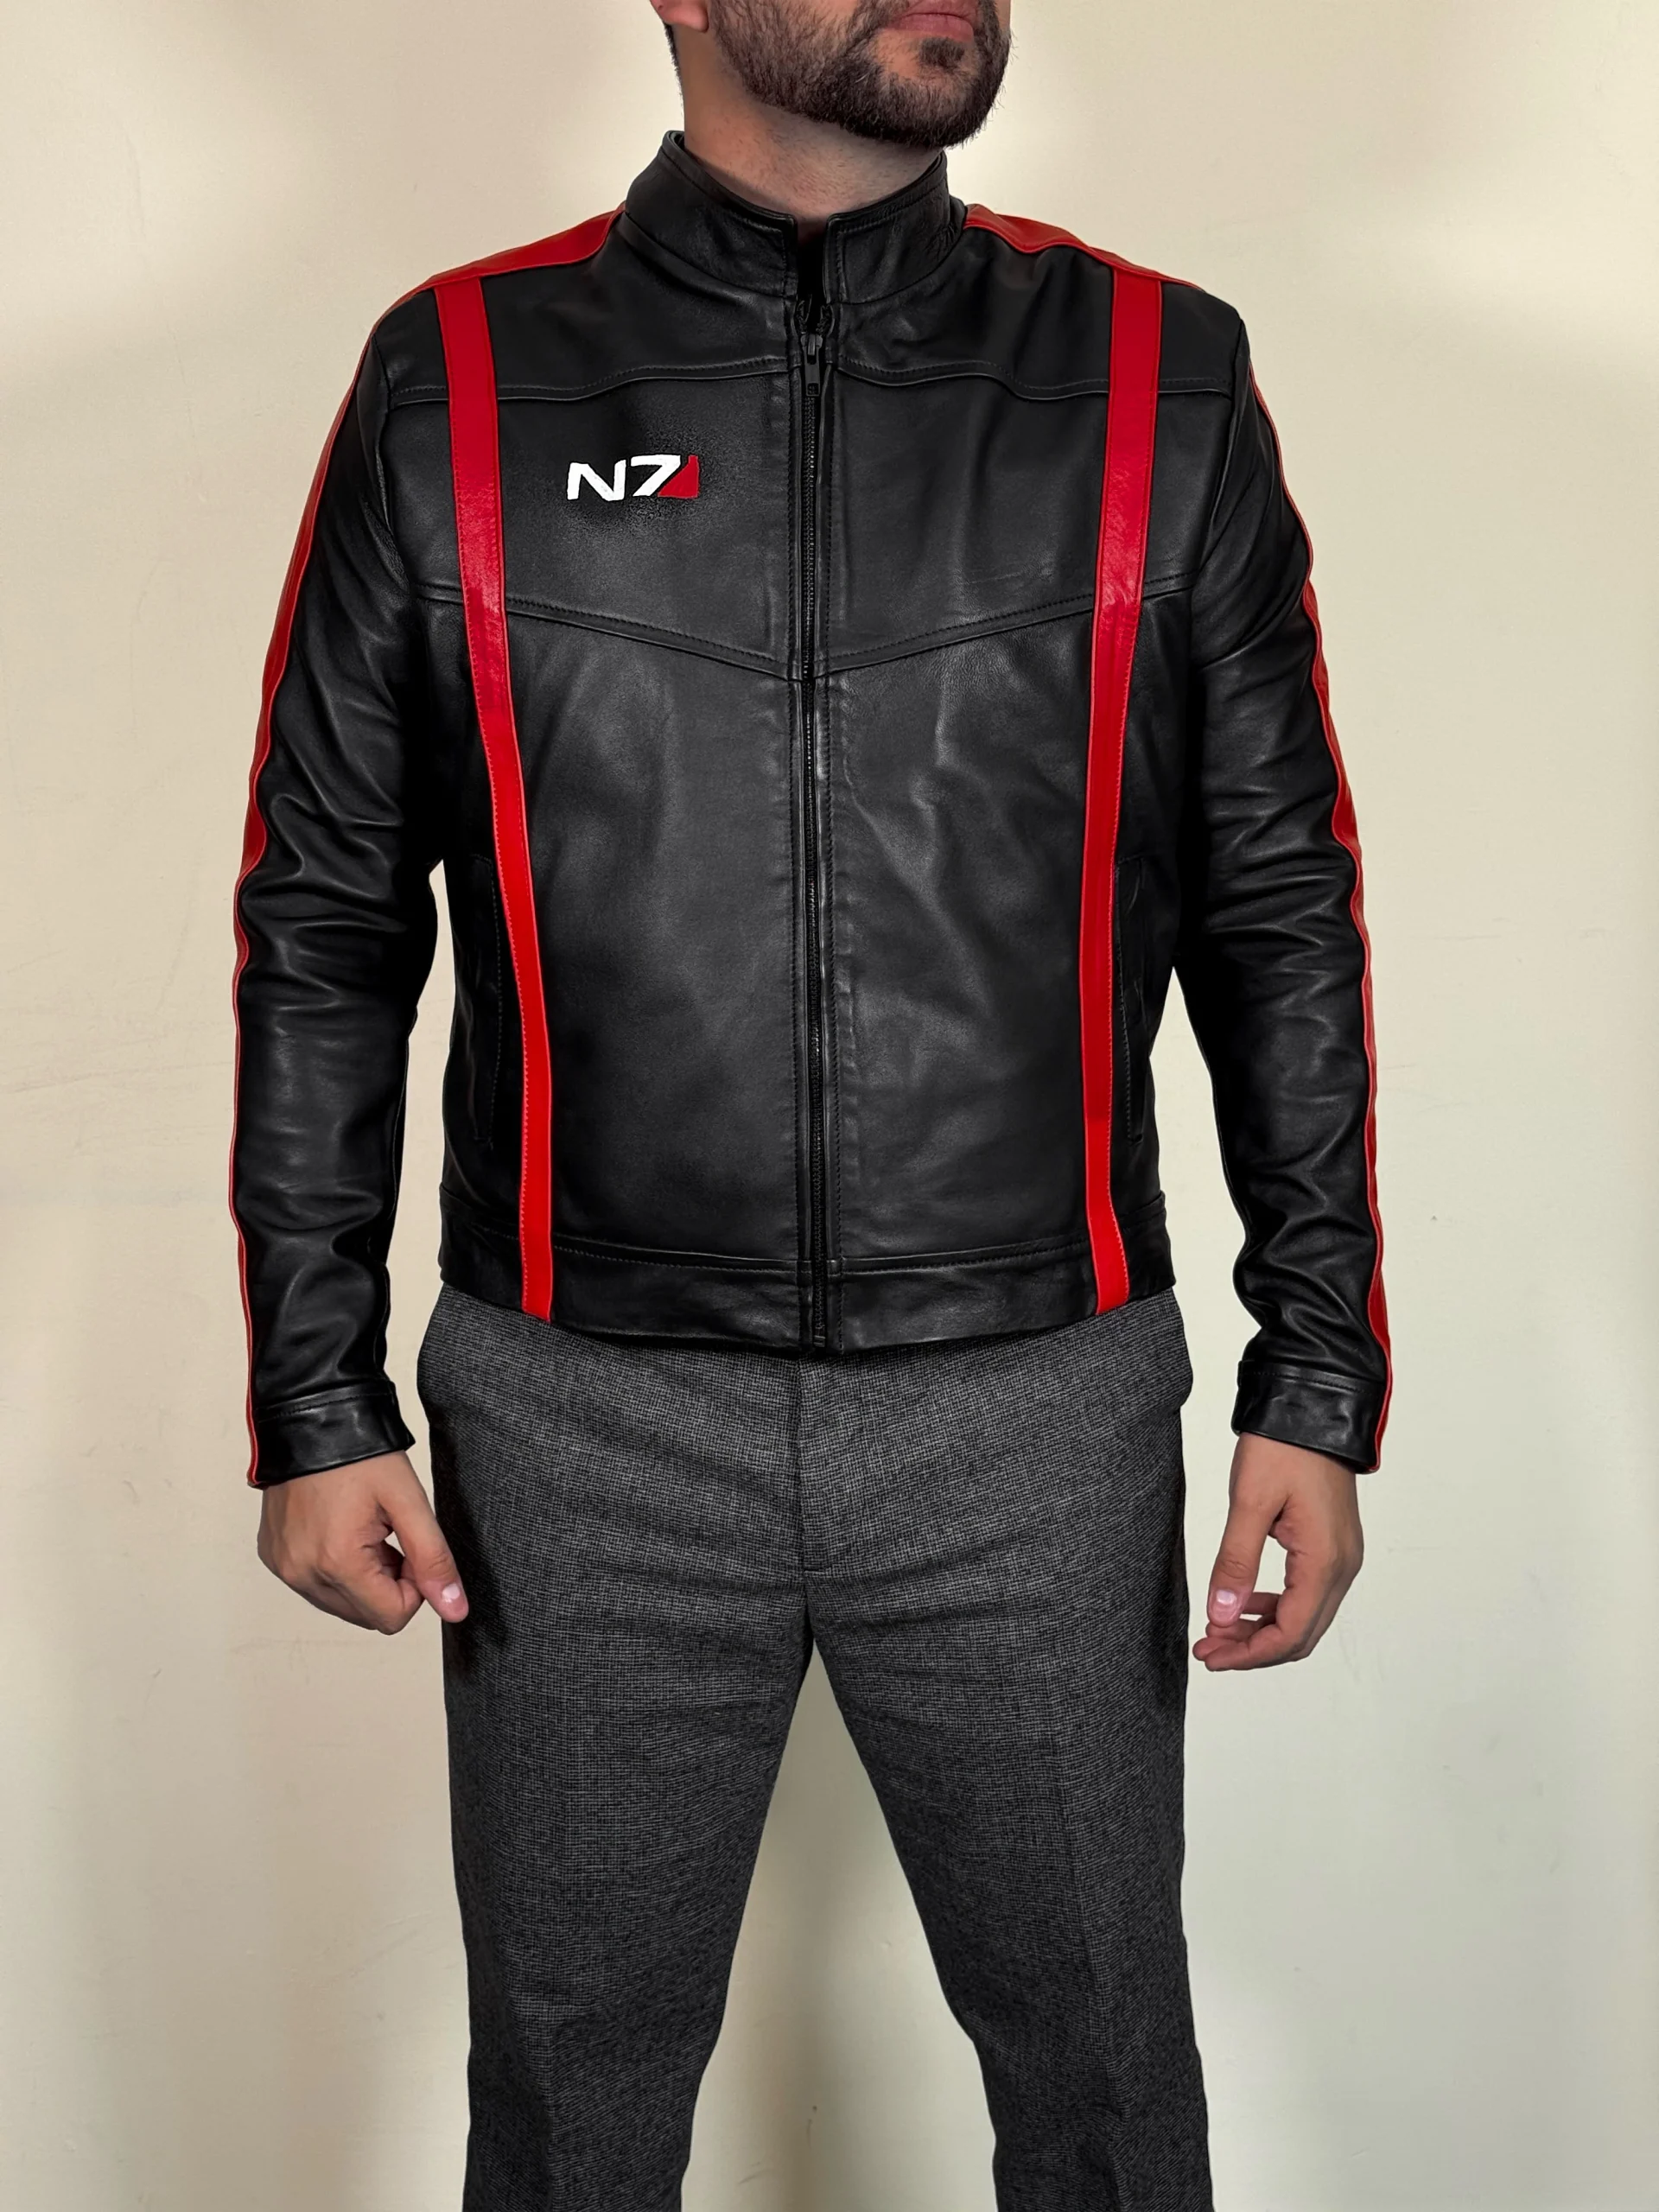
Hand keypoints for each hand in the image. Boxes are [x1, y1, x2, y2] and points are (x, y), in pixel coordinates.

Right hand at [257, 1451, 469, 1633]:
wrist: (311, 1418)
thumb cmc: (360, 1454)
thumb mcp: (409, 1501)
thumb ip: (434, 1559)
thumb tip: (455, 1610)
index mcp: (338, 1563)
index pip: (392, 1618)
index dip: (414, 1587)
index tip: (411, 1548)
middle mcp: (303, 1574)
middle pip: (367, 1615)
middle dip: (388, 1583)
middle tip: (389, 1534)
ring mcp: (284, 1568)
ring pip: (342, 1604)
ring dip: (363, 1577)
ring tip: (365, 1528)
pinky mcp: (274, 1558)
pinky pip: (315, 1586)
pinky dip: (336, 1568)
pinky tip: (341, 1529)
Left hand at [1193, 1432, 1362, 1671]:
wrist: (1312, 1408)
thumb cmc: (1284, 1447)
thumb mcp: (1250, 1502)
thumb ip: (1235, 1562)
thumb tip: (1220, 1616)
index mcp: (1324, 1562)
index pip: (1289, 1634)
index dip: (1247, 1654)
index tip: (1209, 1655)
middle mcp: (1342, 1568)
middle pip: (1300, 1636)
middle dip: (1252, 1649)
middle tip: (1208, 1649)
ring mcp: (1341, 1558)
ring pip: (1304, 1618)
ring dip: (1262, 1630)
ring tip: (1218, 1628)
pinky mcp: (1332, 1546)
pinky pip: (1307, 1594)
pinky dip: (1275, 1607)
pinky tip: (1243, 1601)